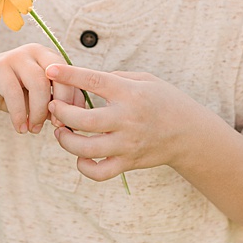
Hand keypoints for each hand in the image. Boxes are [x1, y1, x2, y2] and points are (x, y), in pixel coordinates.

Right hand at [0, 45, 81, 134]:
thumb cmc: (10, 93)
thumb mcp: (35, 98)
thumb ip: (53, 103)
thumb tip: (71, 120)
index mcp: (49, 56)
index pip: (71, 76)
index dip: (74, 101)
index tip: (71, 122)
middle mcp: (34, 51)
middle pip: (59, 76)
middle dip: (61, 104)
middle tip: (57, 125)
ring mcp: (16, 57)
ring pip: (38, 84)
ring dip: (39, 112)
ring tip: (34, 129)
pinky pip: (14, 92)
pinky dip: (19, 114)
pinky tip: (20, 128)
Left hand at [45, 63, 192, 180]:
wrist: (191, 133)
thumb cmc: (164, 101)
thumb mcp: (144, 80)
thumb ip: (114, 79)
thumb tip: (82, 80)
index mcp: (130, 93)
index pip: (94, 81)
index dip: (69, 75)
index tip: (51, 70)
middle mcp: (127, 119)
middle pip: (83, 119)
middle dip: (61, 112)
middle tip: (54, 106)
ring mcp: (128, 144)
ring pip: (86, 149)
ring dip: (65, 140)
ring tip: (62, 132)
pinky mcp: (128, 162)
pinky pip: (99, 172)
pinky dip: (84, 166)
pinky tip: (81, 156)